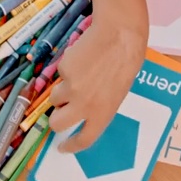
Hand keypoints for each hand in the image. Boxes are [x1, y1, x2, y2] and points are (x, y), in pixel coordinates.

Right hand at [48, 16, 147, 151]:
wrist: (120, 34)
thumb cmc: (125, 62)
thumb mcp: (118, 92)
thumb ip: (100, 106)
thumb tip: (84, 113)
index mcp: (103, 113)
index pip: (84, 139)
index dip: (71, 146)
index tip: (62, 146)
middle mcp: (84, 104)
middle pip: (57, 123)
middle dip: (56, 118)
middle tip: (60, 110)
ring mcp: (71, 87)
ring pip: (55, 97)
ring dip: (62, 91)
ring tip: (80, 74)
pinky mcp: (63, 70)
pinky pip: (60, 75)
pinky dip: (68, 69)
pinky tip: (83, 57)